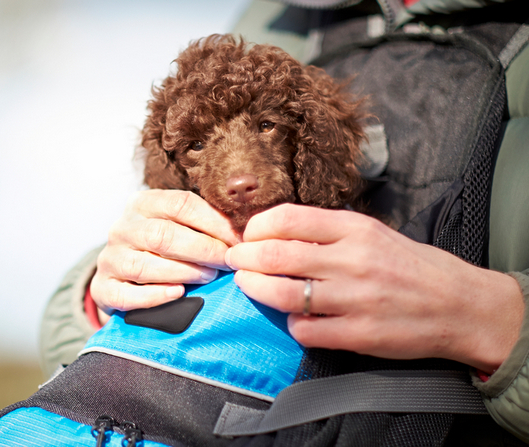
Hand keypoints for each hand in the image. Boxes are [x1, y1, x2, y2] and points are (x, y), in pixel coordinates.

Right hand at [90, 189, 238, 316]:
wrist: (122, 279)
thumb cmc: (162, 250)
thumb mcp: (178, 226)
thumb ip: (203, 223)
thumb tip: (243, 229)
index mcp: (142, 203)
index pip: (180, 204)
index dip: (213, 221)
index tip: (238, 239)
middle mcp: (121, 228)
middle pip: (163, 235)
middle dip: (202, 249)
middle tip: (227, 261)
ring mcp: (109, 259)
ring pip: (145, 265)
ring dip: (183, 271)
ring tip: (209, 277)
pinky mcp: (102, 289)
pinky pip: (127, 296)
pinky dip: (155, 296)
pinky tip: (178, 294)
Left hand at [225, 204, 523, 373]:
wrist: (460, 305)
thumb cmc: (411, 266)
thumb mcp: (373, 233)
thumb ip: (328, 230)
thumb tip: (275, 232)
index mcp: (355, 228)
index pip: (287, 218)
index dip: (256, 227)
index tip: (247, 235)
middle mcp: (353, 260)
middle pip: (275, 256)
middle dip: (244, 259)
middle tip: (235, 261)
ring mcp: (355, 299)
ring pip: (283, 294)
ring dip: (256, 289)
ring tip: (248, 285)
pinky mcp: (358, 334)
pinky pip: (305, 329)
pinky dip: (291, 323)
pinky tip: (295, 317)